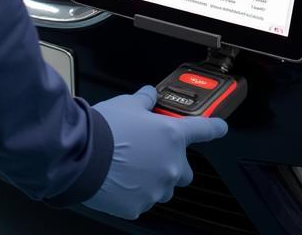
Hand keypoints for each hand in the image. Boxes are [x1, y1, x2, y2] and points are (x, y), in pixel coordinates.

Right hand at [84, 85, 228, 219]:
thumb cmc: (104, 130)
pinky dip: (134, 191)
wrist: (81, 156)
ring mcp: (156, 188)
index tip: (221, 128)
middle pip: (184, 169)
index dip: (214, 127)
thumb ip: (145, 100)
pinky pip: (142, 199)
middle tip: (152, 152)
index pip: (202, 129)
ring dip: (153, 177)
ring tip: (130, 165)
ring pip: (163, 186)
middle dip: (172, 162)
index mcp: (171, 136)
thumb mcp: (127, 103)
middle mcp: (170, 165)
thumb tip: (149, 95)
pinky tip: (120, 178)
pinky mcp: (139, 206)